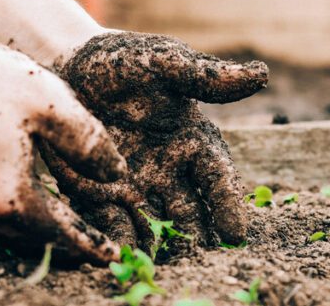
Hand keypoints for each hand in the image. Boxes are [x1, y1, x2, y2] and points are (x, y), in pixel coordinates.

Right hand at [0, 32, 127, 263]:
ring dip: (44, 236)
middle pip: (37, 243)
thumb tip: (116, 174)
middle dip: (70, 247)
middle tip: (98, 248)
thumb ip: (89, 143)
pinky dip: (20, 220)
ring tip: (71, 230)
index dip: (92, 245)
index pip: (64, 235)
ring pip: (13, 234)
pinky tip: (34, 202)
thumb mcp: (49, 102)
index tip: (115, 256)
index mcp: (11, 198)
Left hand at [41, 31, 268, 250]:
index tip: (236, 233)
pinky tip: (121, 256)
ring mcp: (136, 187)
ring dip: (161, 247)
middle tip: (201, 261)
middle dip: (197, 238)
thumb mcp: (163, 62)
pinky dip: (119, 241)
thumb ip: (205, 76)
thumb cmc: (123, 61)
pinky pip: (112, 224)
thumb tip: (261, 74)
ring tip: (163, 267)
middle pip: (190, 213)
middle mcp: (169, 172)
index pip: (217, 179)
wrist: (68, 66)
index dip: (228, 205)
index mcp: (193, 142)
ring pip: (155, 226)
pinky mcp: (99, 195)